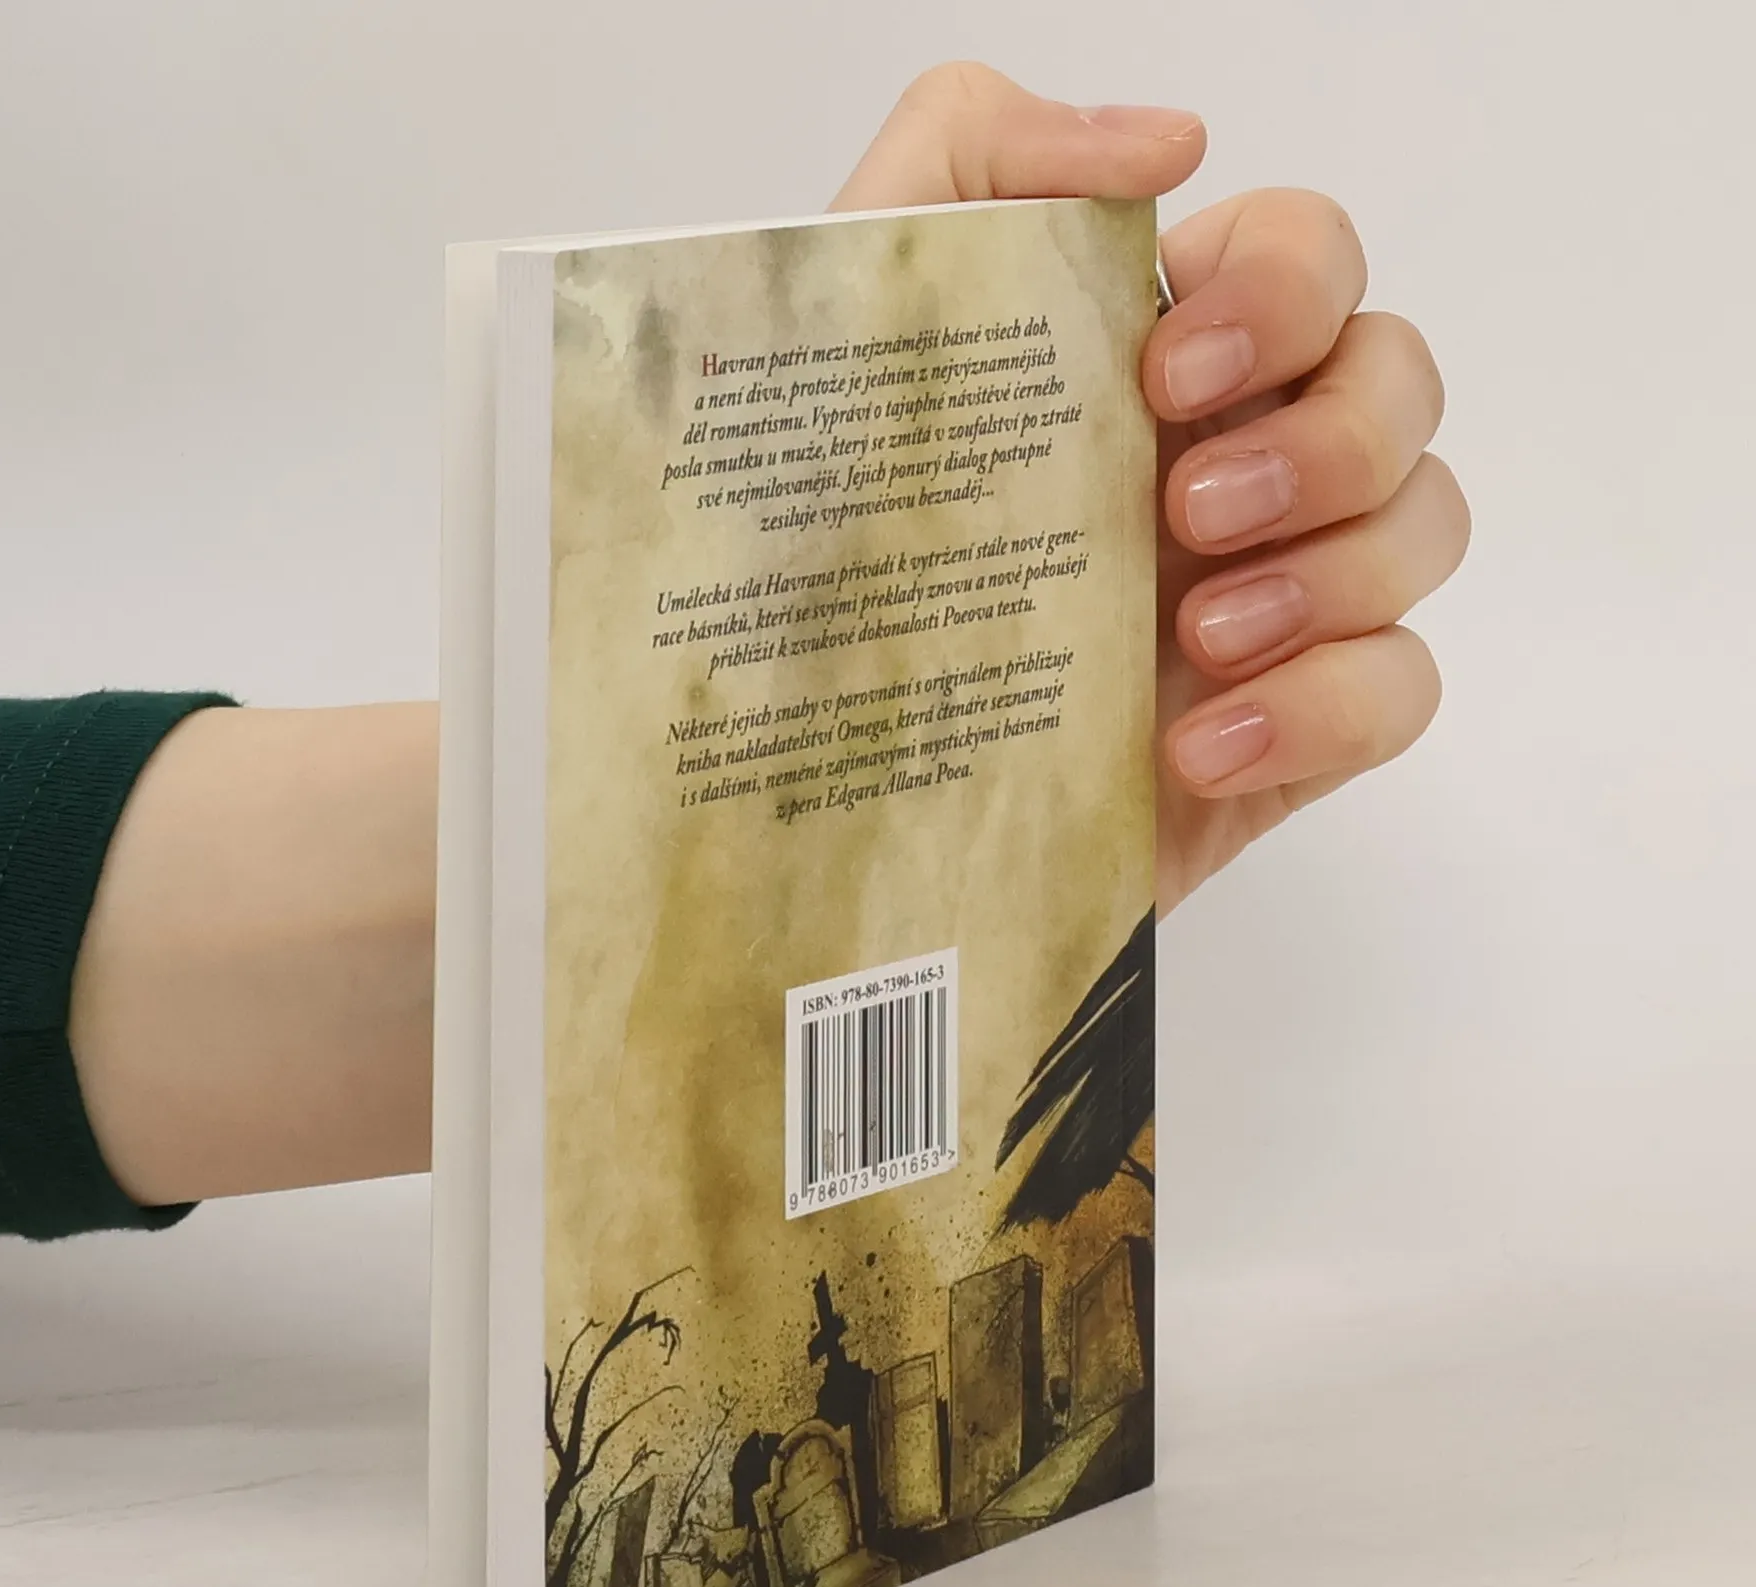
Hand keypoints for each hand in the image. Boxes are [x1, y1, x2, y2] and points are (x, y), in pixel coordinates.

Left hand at [832, 65, 1466, 913]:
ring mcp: (1269, 597)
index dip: (1281, 293)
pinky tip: (1196, 749)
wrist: (814, 791)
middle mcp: (1231, 461)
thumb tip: (1171, 139)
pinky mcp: (1282, 729)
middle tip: (1179, 517)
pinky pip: (1402, 689)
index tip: (1164, 376)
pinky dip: (1322, 709)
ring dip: (1333, 571)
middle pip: (1399, 379)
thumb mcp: (841, 333)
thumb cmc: (821, 565)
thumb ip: (965, 162)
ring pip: (1427, 523)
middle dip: (1324, 438)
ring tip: (1190, 640)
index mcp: (1149, 361)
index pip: (1308, 256)